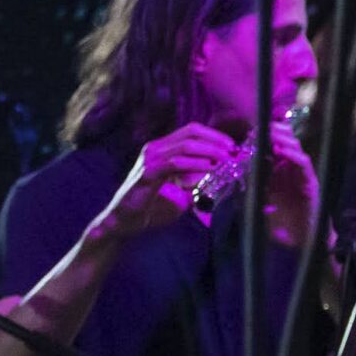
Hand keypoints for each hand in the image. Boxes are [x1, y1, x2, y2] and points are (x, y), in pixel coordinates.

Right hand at [93, 122, 237, 243]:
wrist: (122, 224)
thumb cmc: (148, 209)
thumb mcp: (179, 193)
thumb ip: (196, 183)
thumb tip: (220, 179)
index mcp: (160, 149)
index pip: (191, 131)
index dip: (214, 135)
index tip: (232, 147)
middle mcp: (154, 149)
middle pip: (191, 133)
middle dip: (216, 140)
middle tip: (233, 151)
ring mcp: (149, 159)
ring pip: (185, 145)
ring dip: (209, 151)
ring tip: (225, 159)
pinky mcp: (146, 173)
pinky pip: (175, 163)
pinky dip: (195, 164)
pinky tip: (209, 168)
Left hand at [260, 115, 320, 248]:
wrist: (299, 238)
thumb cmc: (279, 222)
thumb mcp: (257, 202)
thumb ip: (249, 188)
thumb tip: (233, 175)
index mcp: (276, 172)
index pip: (271, 148)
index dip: (261, 139)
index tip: (248, 134)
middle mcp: (289, 169)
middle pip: (284, 143)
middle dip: (272, 133)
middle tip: (259, 129)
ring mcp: (301, 174)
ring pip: (295, 148)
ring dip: (282, 139)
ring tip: (270, 133)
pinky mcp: (310, 181)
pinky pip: (303, 163)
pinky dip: (293, 155)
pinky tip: (282, 151)